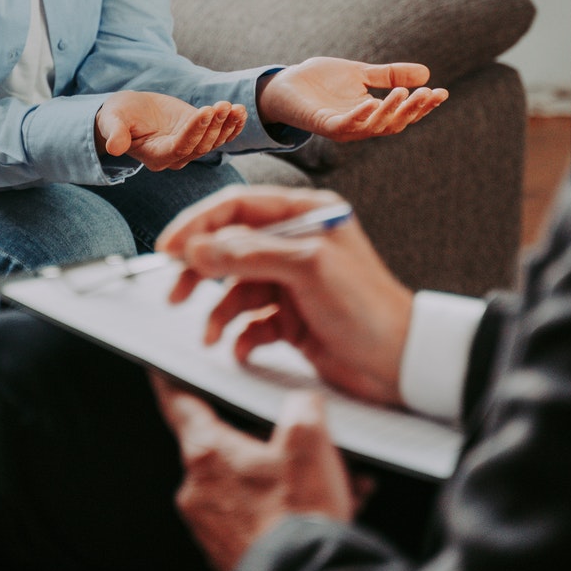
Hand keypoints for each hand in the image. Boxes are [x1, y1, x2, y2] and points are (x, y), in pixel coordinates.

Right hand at [96, 91, 244, 170]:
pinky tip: (242, 112)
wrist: (128, 113)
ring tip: (237, 108)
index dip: (194, 130)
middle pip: (201, 145)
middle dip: (214, 125)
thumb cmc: (118, 116)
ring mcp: (189, 147)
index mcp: (156, 156)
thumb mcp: (112, 121)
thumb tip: (113, 147)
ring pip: (213, 141)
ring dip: (227, 125)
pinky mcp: (199, 135)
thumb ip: (115, 134)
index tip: (206, 110)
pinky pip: (220, 135)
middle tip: (224, 105)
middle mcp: (176, 157)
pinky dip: (233, 126)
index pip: (180, 147)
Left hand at [151, 373, 366, 570]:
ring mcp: (209, 525)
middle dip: (264, 442)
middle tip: (302, 443)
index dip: (172, 382)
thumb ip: (301, 408)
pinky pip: (254, 516)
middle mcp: (197, 490)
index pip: (180, 405)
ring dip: (283, 479)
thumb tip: (301, 405)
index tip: (162, 370)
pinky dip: (283, 509)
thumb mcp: (309, 443)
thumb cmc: (299, 515)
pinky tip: (322, 511)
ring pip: (246, 484)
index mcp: (207, 454)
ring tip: (331, 484)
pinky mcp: (227, 553)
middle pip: (224, 446)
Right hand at [158, 186, 413, 406]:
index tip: (168, 249)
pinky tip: (242, 349)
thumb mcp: (307, 268)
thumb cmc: (368, 307)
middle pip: (229, 247)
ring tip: (210, 335)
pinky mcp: (291, 318)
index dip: (198, 224)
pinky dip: (240, 336)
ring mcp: (293, 282)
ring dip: (218, 312)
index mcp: (305, 214)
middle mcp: (296, 243)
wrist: (402, 363)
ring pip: (236, 289)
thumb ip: (249, 254)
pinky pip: (250, 321)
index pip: (237, 207)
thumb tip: (197, 248)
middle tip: (175, 293)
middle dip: (201, 271)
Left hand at [257, 58, 446, 142]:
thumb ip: (389, 76)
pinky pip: (345, 124)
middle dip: (413, 110)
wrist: (285, 83)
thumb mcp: (361, 74)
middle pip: (394, 123)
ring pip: (374, 126)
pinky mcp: (323, 124)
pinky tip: (371, 101)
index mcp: (371, 114)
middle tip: (427, 94)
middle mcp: (360, 125)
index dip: (424, 106)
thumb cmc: (321, 81)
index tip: (442, 92)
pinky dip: (359, 115)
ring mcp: (343, 127)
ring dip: (390, 111)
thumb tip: (426, 74)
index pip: (404, 114)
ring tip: (405, 93)